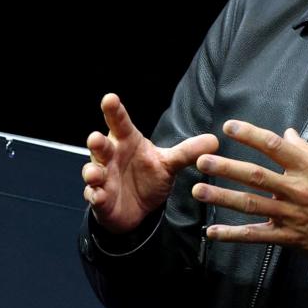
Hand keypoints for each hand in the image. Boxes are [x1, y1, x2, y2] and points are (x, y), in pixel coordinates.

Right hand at [82, 93, 219, 234]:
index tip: (110, 98)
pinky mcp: (101, 198)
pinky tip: (99, 195)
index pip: (120, 123)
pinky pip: (94, 196)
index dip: (114, 111)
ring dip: (92, 171)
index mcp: (127, 142)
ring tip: (96, 174)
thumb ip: (187, 152)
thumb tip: (215, 140)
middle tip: (96, 138)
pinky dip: (95, 195)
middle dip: (97, 142)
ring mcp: (103, 178)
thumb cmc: (148, 177)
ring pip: (93, 171)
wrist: (137, 208)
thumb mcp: (169, 164)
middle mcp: (112, 157)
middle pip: (101, 146)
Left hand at [191, 120, 307, 257]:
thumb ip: (305, 150)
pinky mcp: (286, 236)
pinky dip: (232, 235)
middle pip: (256, 176)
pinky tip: (212, 233)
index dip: (251, 135)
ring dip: (222, 197)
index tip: (229, 127)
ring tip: (199, 191)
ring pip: (251, 205)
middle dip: (227, 168)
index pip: (275, 146)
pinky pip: (255, 236)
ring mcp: (290, 214)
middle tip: (203, 161)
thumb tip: (287, 132)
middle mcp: (296, 189)